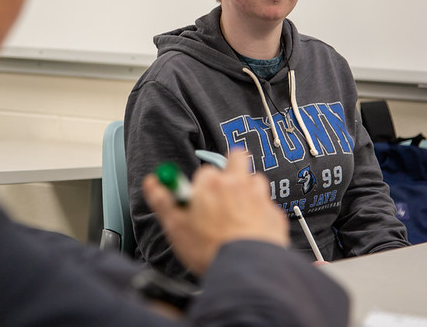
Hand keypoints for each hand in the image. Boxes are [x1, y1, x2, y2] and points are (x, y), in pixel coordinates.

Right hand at [143, 151, 289, 275]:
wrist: (246, 269)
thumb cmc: (210, 249)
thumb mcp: (175, 226)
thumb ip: (162, 200)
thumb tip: (152, 183)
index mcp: (211, 184)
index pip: (204, 171)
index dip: (199, 185)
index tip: (197, 198)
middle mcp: (237, 183)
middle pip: (237, 158)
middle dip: (230, 167)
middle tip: (223, 189)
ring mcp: (259, 197)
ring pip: (255, 180)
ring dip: (248, 190)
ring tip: (238, 211)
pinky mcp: (274, 214)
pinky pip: (267, 206)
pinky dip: (261, 214)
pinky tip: (251, 229)